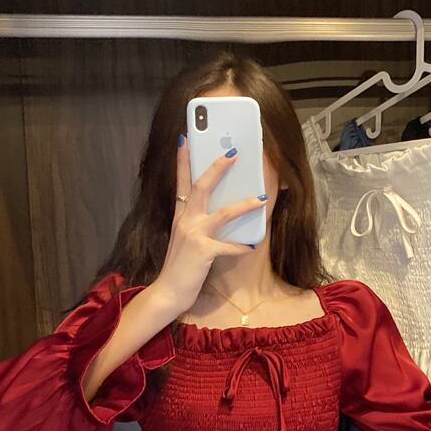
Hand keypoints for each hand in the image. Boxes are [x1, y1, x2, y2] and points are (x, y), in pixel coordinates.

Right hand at [151, 134, 267, 311]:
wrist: (168, 291)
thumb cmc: (180, 267)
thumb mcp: (185, 240)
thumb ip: (196, 225)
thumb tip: (216, 214)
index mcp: (180, 216)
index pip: (181, 182)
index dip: (182, 160)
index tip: (184, 139)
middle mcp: (185, 220)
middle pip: (201, 186)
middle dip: (218, 168)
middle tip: (233, 153)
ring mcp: (194, 235)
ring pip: (223, 213)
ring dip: (244, 205)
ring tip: (262, 199)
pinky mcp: (203, 251)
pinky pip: (228, 246)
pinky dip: (241, 247)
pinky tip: (251, 247)